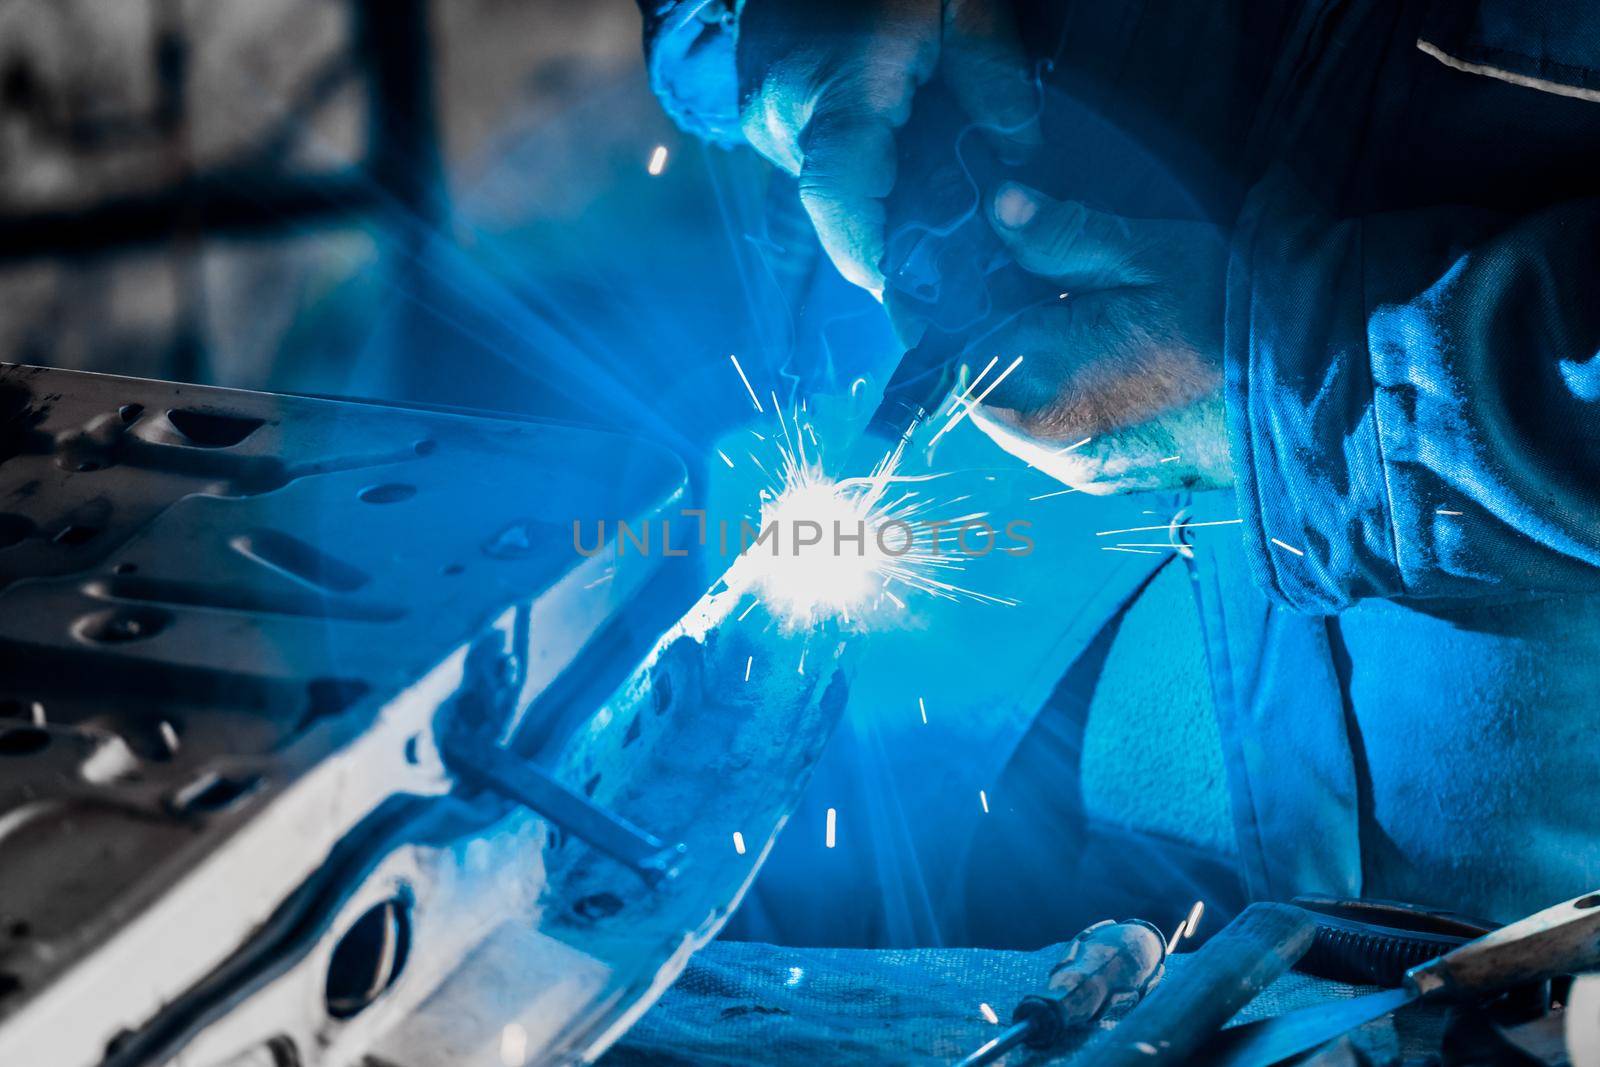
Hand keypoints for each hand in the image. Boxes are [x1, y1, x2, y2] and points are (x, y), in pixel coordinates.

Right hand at [737, 0, 1039, 290]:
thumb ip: (993, 76)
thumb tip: (1023, 154)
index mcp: (836, 93)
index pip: (843, 202)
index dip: (877, 263)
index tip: (915, 307)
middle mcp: (788, 120)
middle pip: (841, 215)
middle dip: (896, 252)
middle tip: (957, 292)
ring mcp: (770, 121)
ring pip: (832, 194)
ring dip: (883, 214)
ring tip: (947, 238)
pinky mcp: (769, 115)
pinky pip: (822, 166)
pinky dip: (865, 181)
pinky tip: (911, 181)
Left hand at [966, 181, 1233, 493]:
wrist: (1326, 392)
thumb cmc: (1236, 315)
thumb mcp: (1151, 255)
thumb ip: (1063, 237)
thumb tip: (999, 206)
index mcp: (1040, 384)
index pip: (961, 342)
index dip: (978, 297)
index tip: (1005, 262)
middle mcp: (1047, 443)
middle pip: (987, 380)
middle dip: (1005, 332)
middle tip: (1051, 284)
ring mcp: (1082, 470)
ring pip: (1020, 410)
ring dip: (1035, 366)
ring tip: (1091, 320)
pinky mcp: (1115, 481)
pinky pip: (1059, 434)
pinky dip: (1066, 397)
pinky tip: (1112, 359)